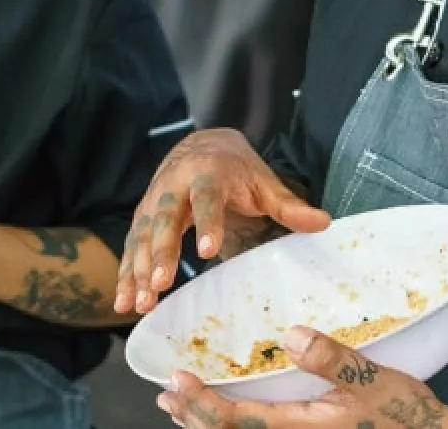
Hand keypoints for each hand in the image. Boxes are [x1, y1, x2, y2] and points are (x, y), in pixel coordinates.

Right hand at [115, 128, 330, 313]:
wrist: (201, 143)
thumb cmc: (236, 168)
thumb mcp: (263, 181)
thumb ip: (288, 205)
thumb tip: (323, 223)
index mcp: (207, 173)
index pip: (206, 198)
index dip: (206, 223)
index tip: (206, 252)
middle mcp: (174, 185)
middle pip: (165, 218)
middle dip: (160, 252)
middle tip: (160, 284)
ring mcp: (153, 201)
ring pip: (142, 235)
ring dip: (138, 269)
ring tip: (139, 304)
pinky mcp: (142, 217)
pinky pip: (131, 246)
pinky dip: (126, 274)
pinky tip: (124, 303)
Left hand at [157, 327, 447, 428]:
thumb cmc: (403, 411)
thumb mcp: (371, 379)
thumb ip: (331, 359)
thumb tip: (291, 336)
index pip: (238, 421)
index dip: (203, 403)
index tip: (178, 379)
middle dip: (195, 416)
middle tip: (167, 393)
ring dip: (208, 425)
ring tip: (182, 408)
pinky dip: (234, 428)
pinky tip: (230, 418)